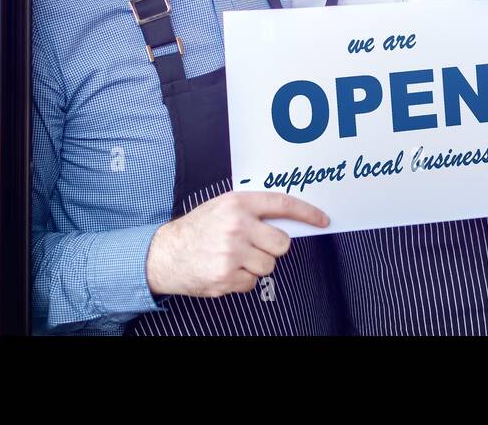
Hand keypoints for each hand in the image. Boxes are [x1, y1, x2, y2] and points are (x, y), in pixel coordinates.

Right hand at [145, 192, 328, 297]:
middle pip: (282, 243)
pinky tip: (226, 269)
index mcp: (237, 204)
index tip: (322, 220)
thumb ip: (252, 210)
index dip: (307, 213)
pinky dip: (243, 279)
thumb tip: (288, 219)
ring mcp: (231, 253)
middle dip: (273, 247)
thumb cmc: (197, 229)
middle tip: (254, 245)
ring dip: (256, 265)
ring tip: (235, 257)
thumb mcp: (222, 206)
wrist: (165, 254)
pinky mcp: (226, 277)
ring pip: (269, 265)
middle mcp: (236, 226)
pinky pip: (253, 282)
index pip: (282, 204)